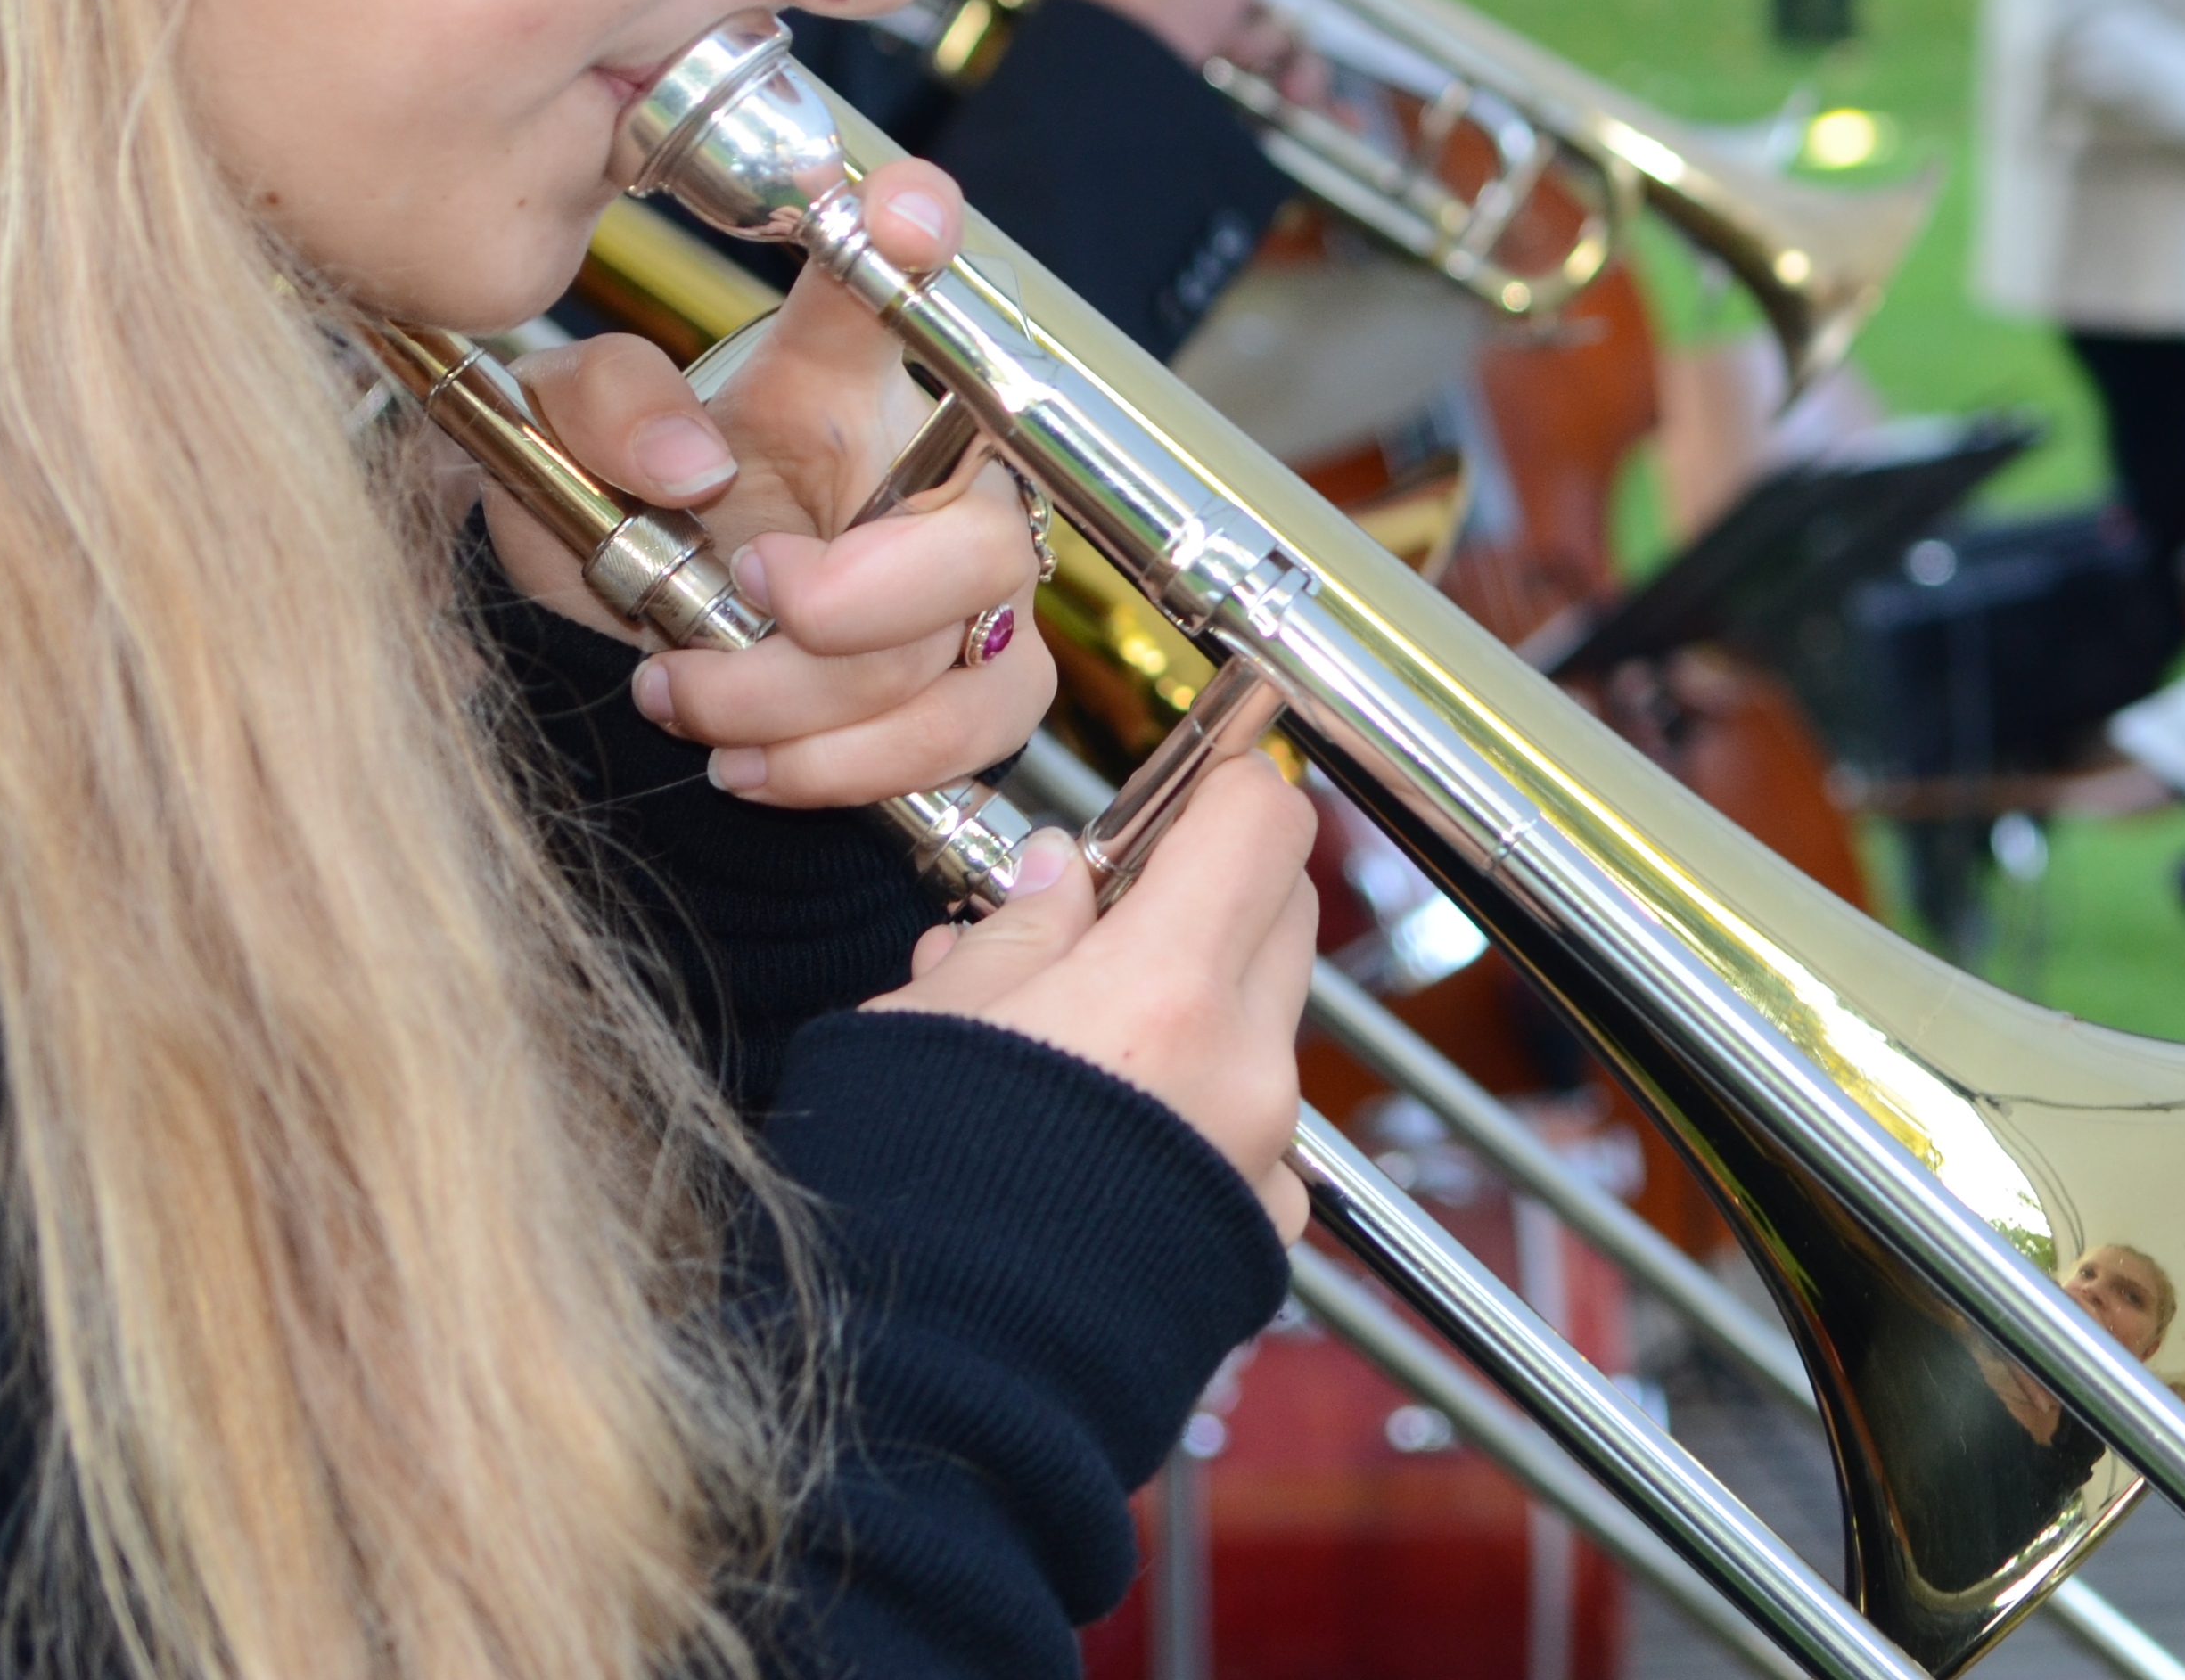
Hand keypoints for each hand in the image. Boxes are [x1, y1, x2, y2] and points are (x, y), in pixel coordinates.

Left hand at [484, 160, 1056, 808]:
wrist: (627, 649)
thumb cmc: (620, 522)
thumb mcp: (561, 447)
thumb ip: (603, 411)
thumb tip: (690, 466)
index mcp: (831, 385)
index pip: (892, 290)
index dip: (918, 243)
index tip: (904, 210)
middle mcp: (923, 478)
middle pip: (982, 534)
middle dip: (866, 596)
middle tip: (750, 595)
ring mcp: (966, 590)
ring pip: (961, 654)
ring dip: (809, 700)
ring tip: (680, 691)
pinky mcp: (975, 686)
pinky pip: (970, 736)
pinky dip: (849, 767)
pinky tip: (747, 763)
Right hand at [874, 764, 1321, 1240]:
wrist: (932, 1400)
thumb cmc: (904, 1208)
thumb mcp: (929, 1027)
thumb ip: (1017, 932)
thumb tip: (1062, 873)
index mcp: (1168, 993)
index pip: (1263, 820)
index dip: (1222, 785)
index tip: (1180, 784)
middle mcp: (1246, 1069)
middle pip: (1281, 911)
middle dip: (1208, 885)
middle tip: (1102, 907)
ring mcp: (1267, 1156)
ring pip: (1267, 1019)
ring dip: (1196, 995)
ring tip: (1070, 1030)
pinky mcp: (1260, 1231)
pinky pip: (1256, 1125)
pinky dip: (1198, 1099)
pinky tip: (1103, 1123)